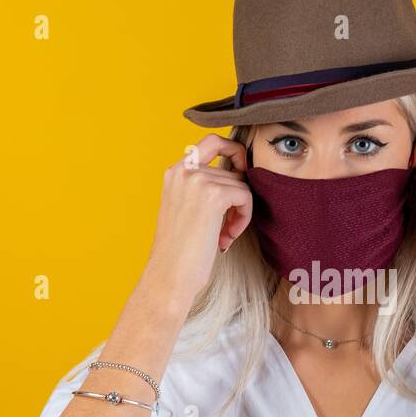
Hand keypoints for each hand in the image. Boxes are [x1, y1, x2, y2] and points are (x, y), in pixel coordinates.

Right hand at [143, 135, 252, 305]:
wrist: (170, 275)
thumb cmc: (181, 250)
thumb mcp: (187, 209)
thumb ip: (204, 187)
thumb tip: (240, 174)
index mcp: (174, 172)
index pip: (211, 141)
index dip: (234, 150)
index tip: (243, 171)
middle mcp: (183, 170)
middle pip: (232, 171)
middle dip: (237, 199)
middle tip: (228, 227)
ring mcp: (197, 180)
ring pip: (241, 186)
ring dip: (240, 213)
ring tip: (224, 235)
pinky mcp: (213, 195)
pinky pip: (245, 196)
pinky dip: (243, 218)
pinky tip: (227, 237)